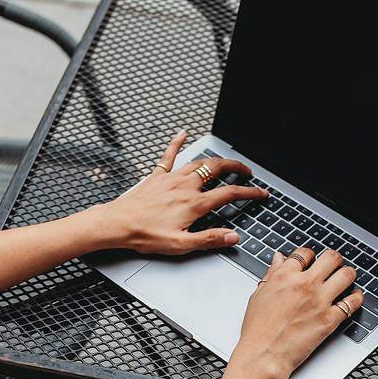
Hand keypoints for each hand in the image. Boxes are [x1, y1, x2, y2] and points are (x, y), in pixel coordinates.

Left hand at [102, 130, 267, 254]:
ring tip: (226, 162)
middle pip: (217, 170)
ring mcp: (170, 179)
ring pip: (199, 162)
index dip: (249, 193)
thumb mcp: (180, 245)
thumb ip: (209, 239)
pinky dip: (176, 143)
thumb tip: (232, 237)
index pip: (229, 194)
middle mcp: (185, 187)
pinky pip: (168, 156)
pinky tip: (182, 133)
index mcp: (194, 204)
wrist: (117, 224)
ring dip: (215, 160)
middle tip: (247, 171)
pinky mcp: (156, 176)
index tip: (260, 193)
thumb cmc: (144, 235)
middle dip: (236, 168)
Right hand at [233, 245, 365, 378]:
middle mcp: (304, 285)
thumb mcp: (258, 296)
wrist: (264, 355)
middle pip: (331, 258)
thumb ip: (271, 274)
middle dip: (334, 259)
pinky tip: (354, 297)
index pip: (305, 253)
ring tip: (346, 277)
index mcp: (284, 277)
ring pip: (346, 275)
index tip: (312, 260)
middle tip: (334, 265)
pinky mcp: (330, 319)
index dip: (310, 255)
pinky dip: (357, 297)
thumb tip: (279, 258)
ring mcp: (320, 301)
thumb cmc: (258, 329)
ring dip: (348, 274)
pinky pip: (353, 302)